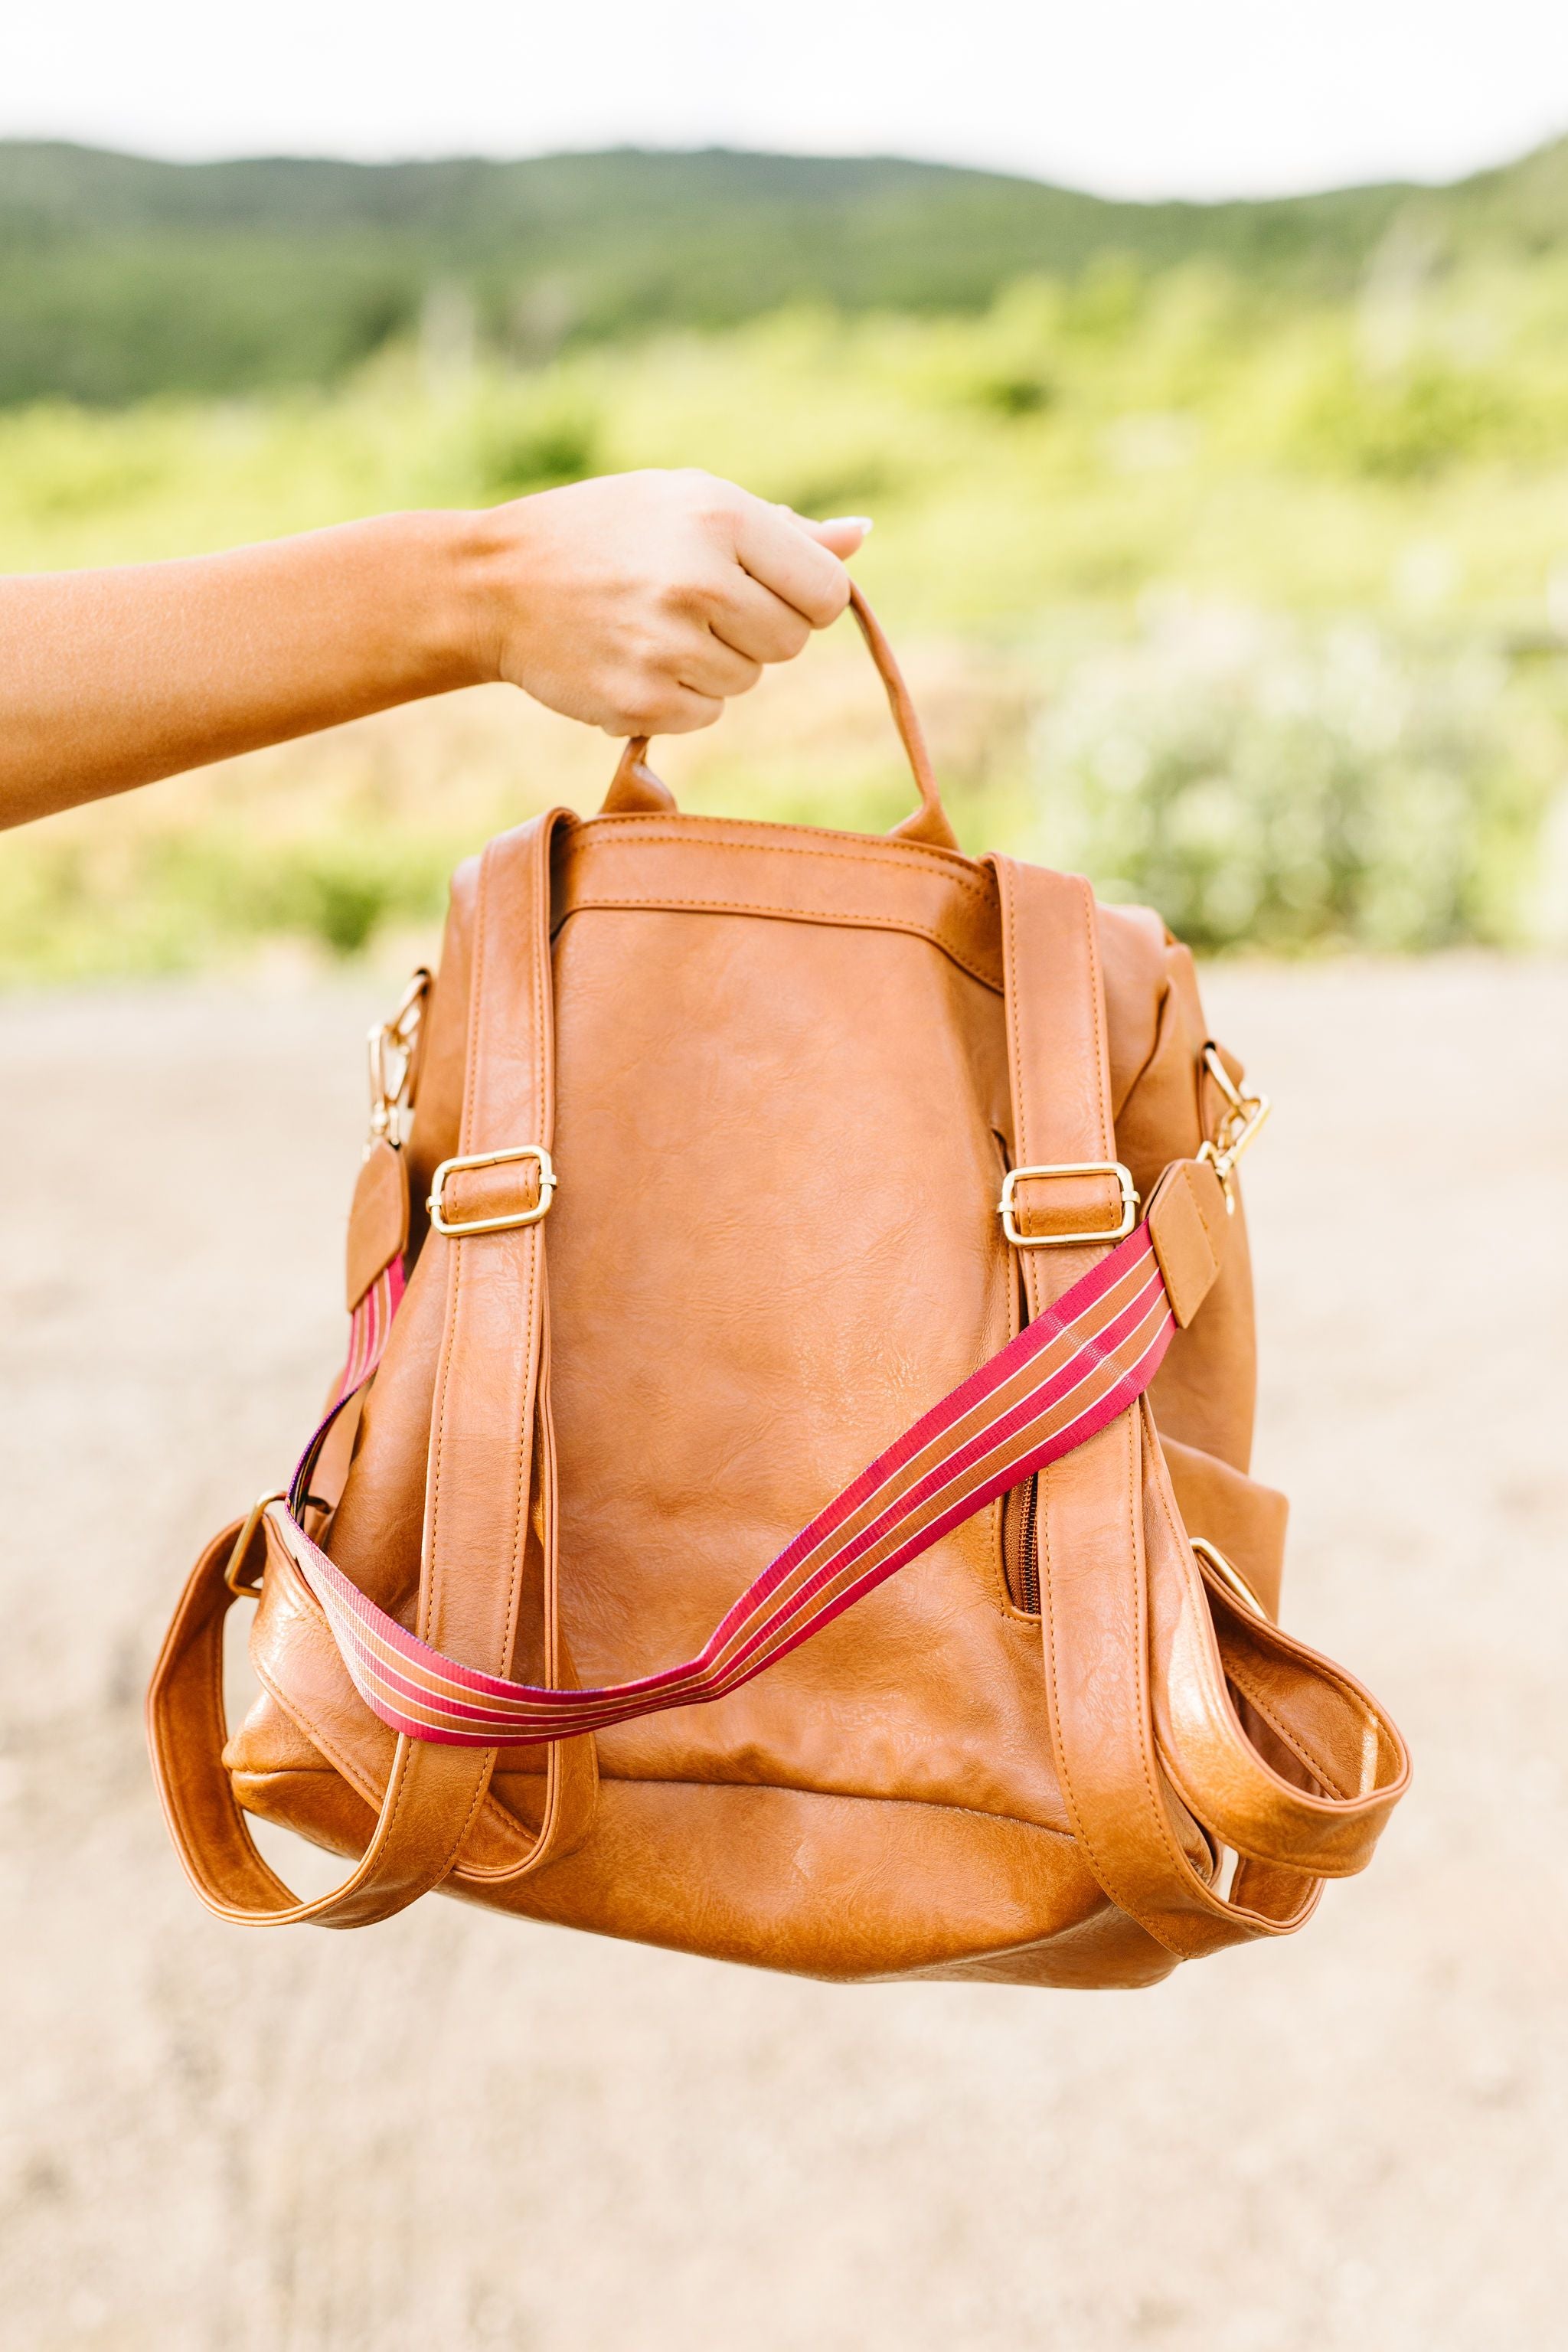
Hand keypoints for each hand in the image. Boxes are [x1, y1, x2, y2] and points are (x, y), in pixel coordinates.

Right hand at [471, 469, 869, 736]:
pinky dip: (682, 695)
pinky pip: (708, 713)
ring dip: (717, 662)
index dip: (803, 596)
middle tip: (696, 604)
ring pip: (749, 679)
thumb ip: (781, 532)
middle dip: (758, 629)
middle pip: (791, 641)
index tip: (764, 588)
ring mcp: (669, 646)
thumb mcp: (688, 502)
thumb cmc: (606, 532)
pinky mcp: (644, 701)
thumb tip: (862, 536)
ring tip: (654, 625)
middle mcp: (699, 579)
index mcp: (719, 517)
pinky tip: (635, 657)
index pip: (825, 591)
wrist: (497, 584)